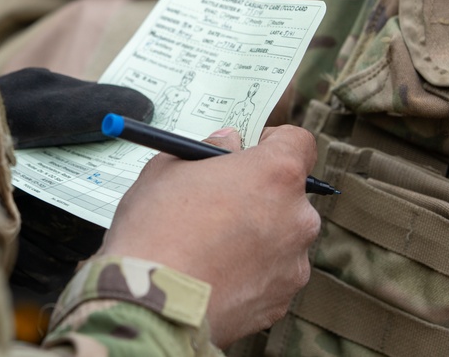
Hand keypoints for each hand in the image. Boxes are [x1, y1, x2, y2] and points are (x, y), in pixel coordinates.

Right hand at [98, 124, 320, 346]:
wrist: (150, 305)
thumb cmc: (156, 230)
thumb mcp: (168, 168)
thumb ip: (207, 149)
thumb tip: (225, 143)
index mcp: (275, 174)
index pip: (299, 142)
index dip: (272, 142)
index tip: (248, 151)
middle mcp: (297, 217)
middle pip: (288, 194)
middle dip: (258, 194)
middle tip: (219, 202)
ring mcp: (293, 263)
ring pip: (280, 237)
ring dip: (256, 236)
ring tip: (209, 246)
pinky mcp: (280, 301)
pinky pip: (270, 276)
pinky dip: (249, 272)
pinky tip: (213, 274)